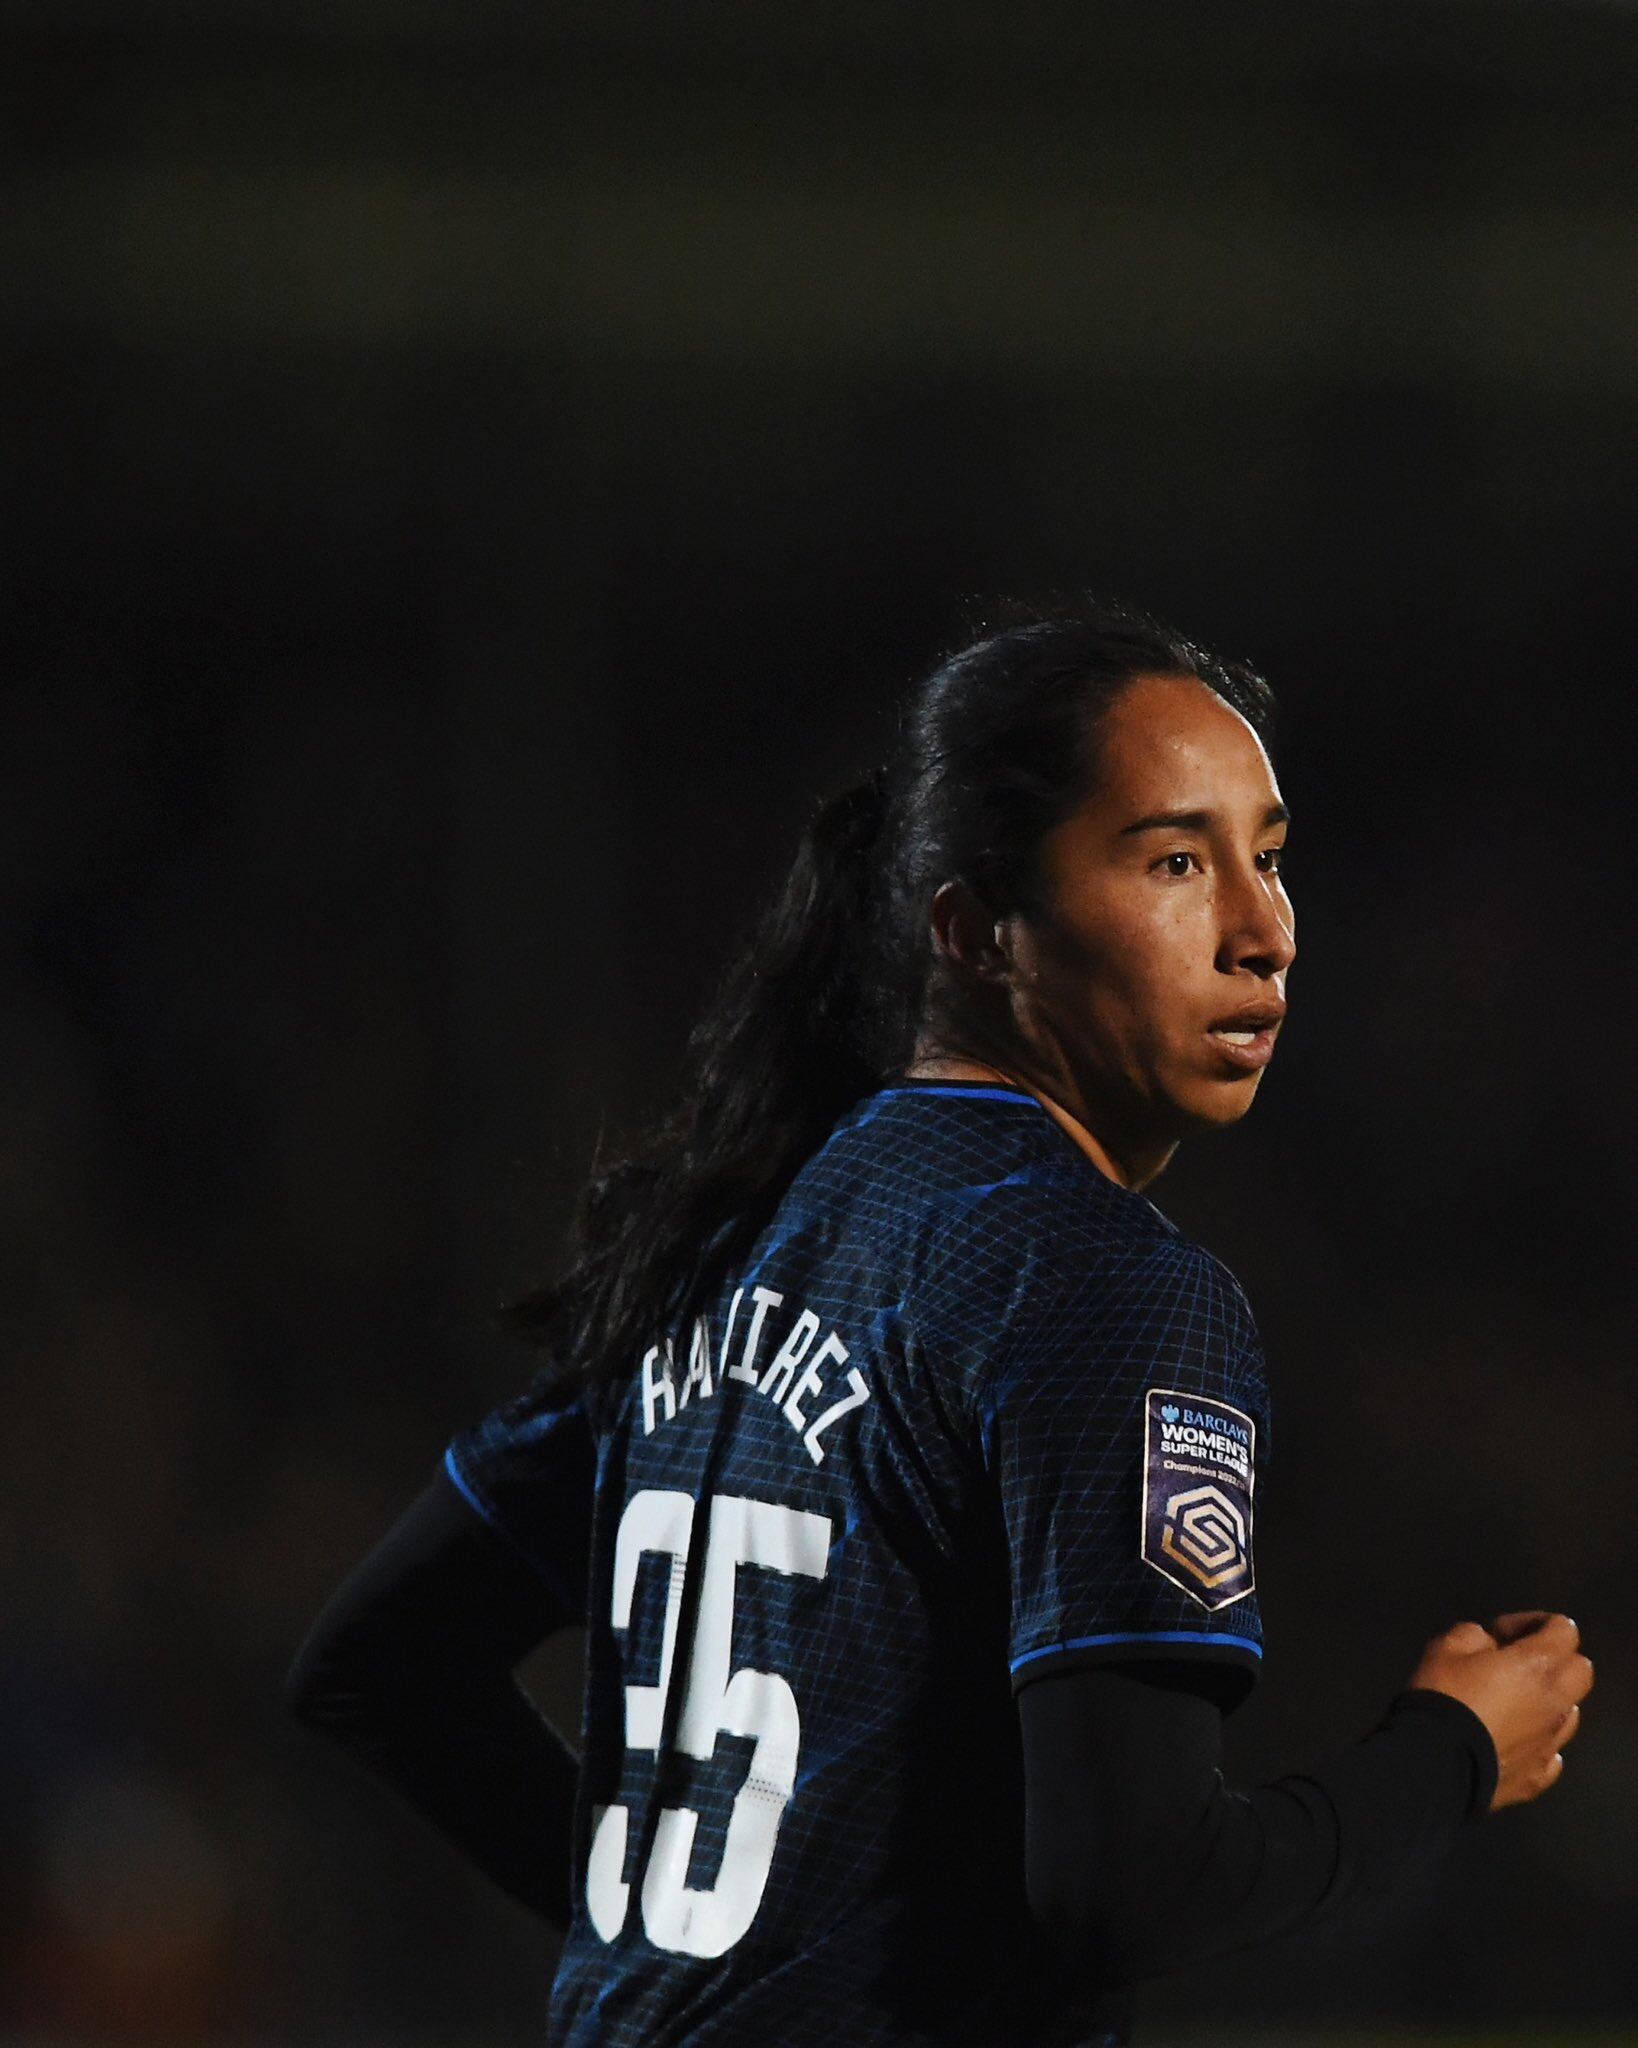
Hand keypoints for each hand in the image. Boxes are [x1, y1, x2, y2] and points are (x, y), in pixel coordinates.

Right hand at [1408, 1611, 1592, 1811]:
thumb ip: (1474, 1634)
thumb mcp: (1446, 1646)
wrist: (1436, 1762)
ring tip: (1511, 1703)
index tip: (1501, 1634)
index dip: (1533, 1622)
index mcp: (1538, 1665)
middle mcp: (1555, 1703)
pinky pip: (1551, 1754)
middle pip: (1581, 1670)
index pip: (1564, 1629)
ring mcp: (1551, 1744)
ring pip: (1570, 1713)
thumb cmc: (1444, 1696)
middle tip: (1517, 1663)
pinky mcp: (1538, 1777)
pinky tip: (1510, 1738)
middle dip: (1556, 1659)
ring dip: (1548, 1701)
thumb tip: (1487, 1644)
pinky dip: (1537, 1742)